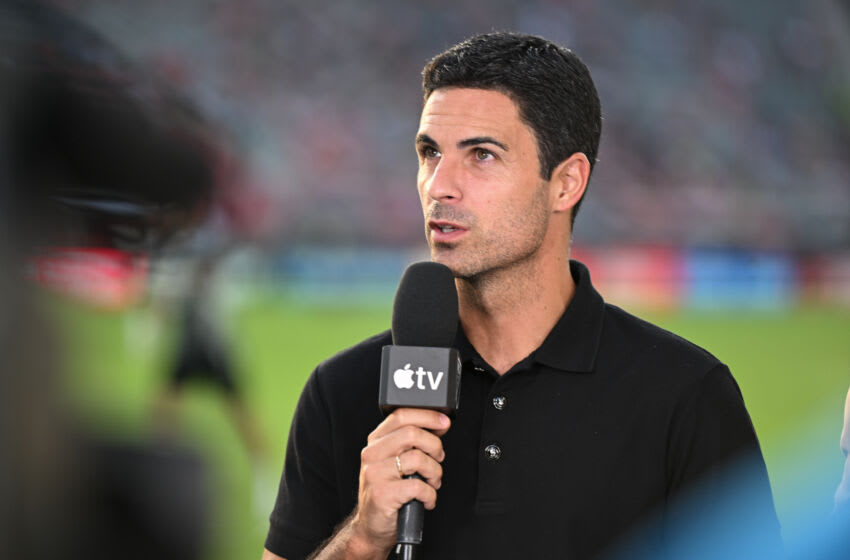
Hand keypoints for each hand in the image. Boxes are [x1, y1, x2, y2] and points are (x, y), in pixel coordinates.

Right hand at [350, 408, 450, 554]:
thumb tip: (438, 425)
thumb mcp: (394, 461)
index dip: (427, 416)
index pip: (401, 415)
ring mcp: (375, 474)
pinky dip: (430, 494)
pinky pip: (418, 486)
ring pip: (417, 459)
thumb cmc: (387, 492)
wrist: (371, 526)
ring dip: (434, 472)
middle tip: (438, 459)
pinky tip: (426, 498)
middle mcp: (372, 454)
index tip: (443, 423)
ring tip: (432, 482)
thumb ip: (412, 443)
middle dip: (434, 446)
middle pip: (412, 434)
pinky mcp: (383, 494)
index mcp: (376, 442)